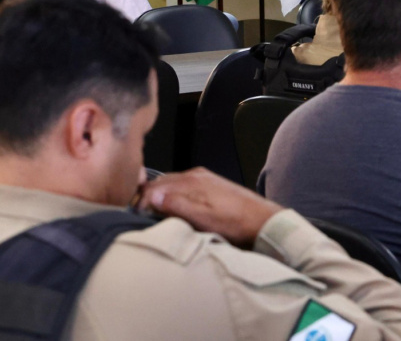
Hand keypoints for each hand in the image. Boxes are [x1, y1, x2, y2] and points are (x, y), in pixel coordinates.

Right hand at [137, 167, 282, 248]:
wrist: (264, 222)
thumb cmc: (236, 225)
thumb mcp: (204, 220)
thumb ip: (177, 206)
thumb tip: (152, 197)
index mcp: (192, 182)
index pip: (154, 187)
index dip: (141, 202)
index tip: (135, 218)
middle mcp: (196, 176)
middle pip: (160, 183)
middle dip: (146, 198)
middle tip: (139, 217)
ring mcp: (204, 179)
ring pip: (171, 184)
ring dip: (159, 197)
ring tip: (152, 215)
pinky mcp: (211, 185)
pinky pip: (183, 187)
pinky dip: (172, 196)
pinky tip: (173, 208)